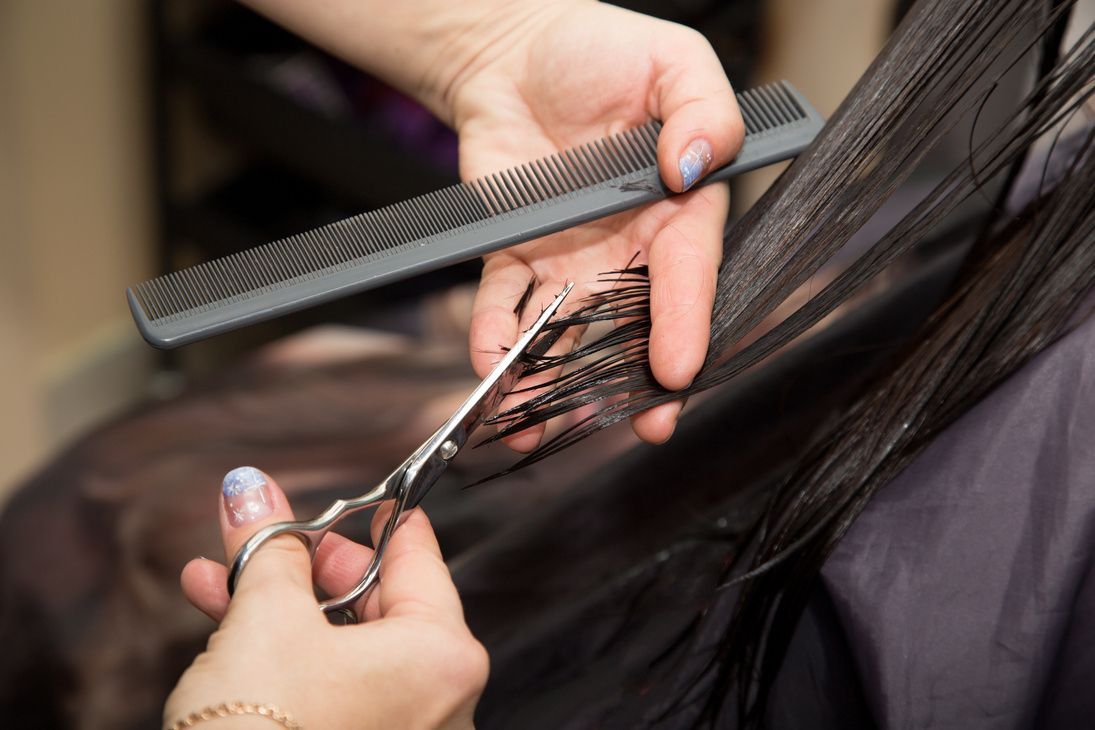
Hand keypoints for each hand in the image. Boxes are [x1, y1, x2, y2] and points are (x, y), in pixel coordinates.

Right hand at [166, 467, 487, 728]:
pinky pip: (331, 688)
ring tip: (220, 577)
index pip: (418, 557)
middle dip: (306, 566)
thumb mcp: (264, 616)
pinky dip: (285, 656)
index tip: (360, 494)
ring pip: (342, 645)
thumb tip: (252, 491)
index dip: (378, 518)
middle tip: (267, 538)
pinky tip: (225, 625)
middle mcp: (438, 699)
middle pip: (376, 601)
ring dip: (279, 607)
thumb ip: (268, 547)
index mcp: (444, 654)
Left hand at [449, 1, 743, 450]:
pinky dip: (494, 337)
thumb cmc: (602, 50)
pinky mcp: (514, 251)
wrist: (517, 49)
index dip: (685, 321)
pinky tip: (490, 369)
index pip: (687, 273)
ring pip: (567, 330)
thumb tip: (695, 165)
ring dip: (553, 379)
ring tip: (538, 421)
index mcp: (677, 207)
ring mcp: (569, 255)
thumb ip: (702, 110)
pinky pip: (503, 304)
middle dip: (639, 380)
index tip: (679, 368)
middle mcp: (626, 245)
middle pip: (636, 322)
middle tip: (645, 425)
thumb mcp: (673, 61)